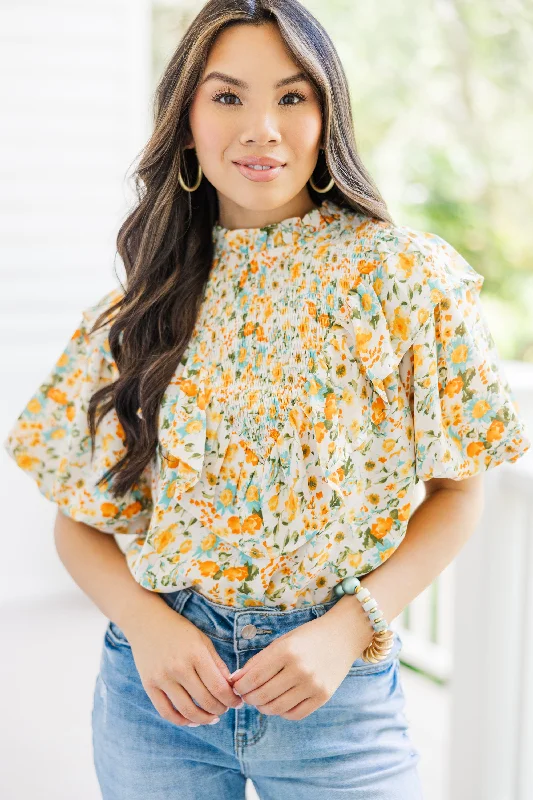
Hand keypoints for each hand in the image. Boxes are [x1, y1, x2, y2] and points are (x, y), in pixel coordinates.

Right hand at [123, 603, 242, 726]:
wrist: (146, 622)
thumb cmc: (179, 630)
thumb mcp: (203, 641)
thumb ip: (217, 664)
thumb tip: (231, 688)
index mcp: (196, 654)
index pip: (219, 687)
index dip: (232, 700)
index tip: (238, 702)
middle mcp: (178, 668)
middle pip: (205, 701)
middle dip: (221, 709)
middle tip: (226, 709)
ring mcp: (162, 678)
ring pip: (187, 711)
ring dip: (204, 719)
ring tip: (212, 717)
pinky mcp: (148, 685)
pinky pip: (166, 712)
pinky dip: (181, 721)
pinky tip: (192, 720)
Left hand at [229, 606, 372, 719]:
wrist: (343, 635)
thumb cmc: (307, 636)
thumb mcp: (282, 641)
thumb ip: (259, 661)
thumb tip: (235, 680)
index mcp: (286, 650)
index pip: (253, 678)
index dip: (240, 687)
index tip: (236, 687)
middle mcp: (300, 669)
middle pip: (263, 695)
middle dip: (248, 698)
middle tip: (245, 695)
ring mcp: (313, 685)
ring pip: (276, 708)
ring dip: (262, 707)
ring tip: (260, 700)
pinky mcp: (323, 697)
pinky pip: (295, 714)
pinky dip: (281, 712)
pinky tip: (278, 703)